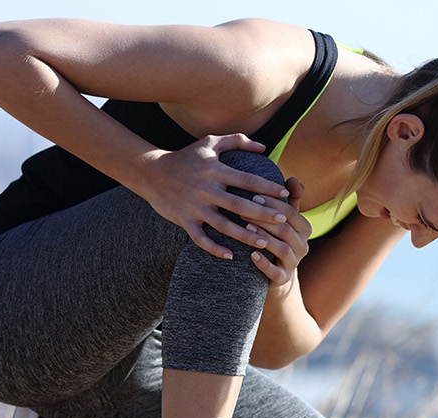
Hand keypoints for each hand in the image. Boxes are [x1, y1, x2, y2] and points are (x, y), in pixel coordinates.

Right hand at [133, 134, 292, 258]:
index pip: (248, 180)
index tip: (286, 194)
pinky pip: (201, 239)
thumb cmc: (186, 156)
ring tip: (264, 243)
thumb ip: (238, 141)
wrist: (151, 172)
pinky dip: (215, 249)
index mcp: (215, 170)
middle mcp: (206, 189)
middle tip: (283, 220)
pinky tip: (231, 255)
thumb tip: (264, 148)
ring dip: (244, 235)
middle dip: (263, 214)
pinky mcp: (184, 220)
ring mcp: (194, 207)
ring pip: (223, 226)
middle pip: (239, 205)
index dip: (268, 187)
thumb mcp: (210, 143)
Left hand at [245, 177, 310, 288]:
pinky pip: (275, 272)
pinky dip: (263, 263)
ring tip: (245, 229)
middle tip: (242, 210)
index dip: (272, 204)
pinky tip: (251, 254)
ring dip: (263, 238)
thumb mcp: (283, 218)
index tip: (253, 196)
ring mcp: (294, 263)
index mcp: (305, 228)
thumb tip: (294, 178)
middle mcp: (303, 246)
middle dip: (264, 219)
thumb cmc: (276, 236)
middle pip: (285, 229)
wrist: (275, 270)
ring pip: (281, 248)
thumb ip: (289, 199)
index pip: (290, 213)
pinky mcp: (283, 278)